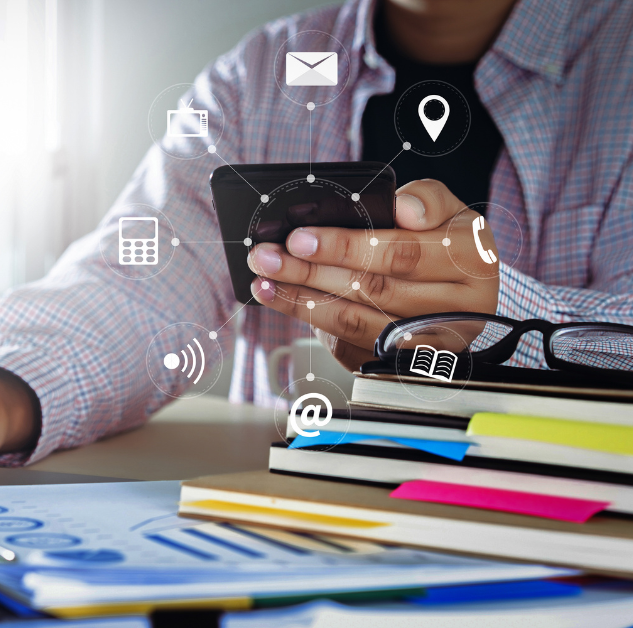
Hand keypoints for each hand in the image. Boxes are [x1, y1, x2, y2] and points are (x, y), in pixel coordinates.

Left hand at [247, 179, 499, 370]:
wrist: (458, 288)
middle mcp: (458, 310)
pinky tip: (281, 297)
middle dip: (310, 271)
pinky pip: (347, 339)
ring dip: (301, 298)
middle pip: (371, 290)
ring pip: (355, 320)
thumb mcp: (449, 210)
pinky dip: (308, 317)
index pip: (401, 254)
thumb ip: (428, 199)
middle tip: (267, 256)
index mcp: (473, 262)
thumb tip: (405, 208)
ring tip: (264, 277)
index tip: (300, 238)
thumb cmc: (446, 242)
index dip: (347, 247)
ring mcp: (428, 343)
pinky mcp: (399, 361)